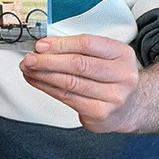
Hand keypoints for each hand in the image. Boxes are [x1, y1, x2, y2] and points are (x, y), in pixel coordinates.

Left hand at [19, 34, 139, 132]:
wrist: (130, 106)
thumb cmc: (112, 77)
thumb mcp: (104, 56)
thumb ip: (77, 49)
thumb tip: (45, 46)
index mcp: (122, 54)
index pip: (87, 44)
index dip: (60, 44)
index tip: (41, 45)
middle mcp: (122, 76)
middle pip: (78, 65)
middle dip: (48, 61)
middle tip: (29, 58)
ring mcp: (113, 97)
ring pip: (70, 83)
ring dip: (43, 75)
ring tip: (28, 69)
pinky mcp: (101, 114)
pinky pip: (67, 98)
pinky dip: (47, 88)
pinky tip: (37, 81)